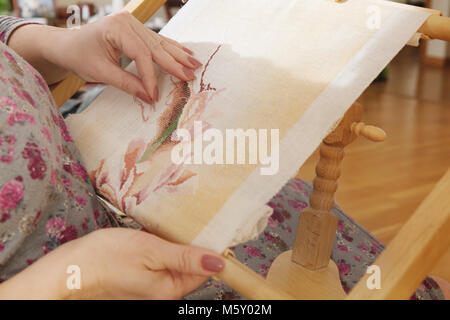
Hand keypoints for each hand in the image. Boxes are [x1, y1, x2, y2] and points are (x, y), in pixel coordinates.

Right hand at [0, 228, 223, 298]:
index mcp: (169, 289)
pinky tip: (154, 232)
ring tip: (169, 224)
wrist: (69, 269)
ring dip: (174, 242)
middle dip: (190, 243)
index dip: (208, 249)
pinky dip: (160, 245)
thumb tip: (219, 264)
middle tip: (186, 221)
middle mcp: (163, 291)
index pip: (203, 270)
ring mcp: (150, 284)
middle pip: (189, 265)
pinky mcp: (139, 277)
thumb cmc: (106, 259)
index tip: (211, 227)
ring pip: (174, 260)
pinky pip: (159, 260)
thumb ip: (185, 258)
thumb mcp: (151, 251)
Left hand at [8, 11, 201, 102]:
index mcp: (116, 28)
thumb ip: (127, 83)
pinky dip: (171, 49)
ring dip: (177, 55)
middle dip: (174, 63)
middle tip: (190, 77)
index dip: (150, 76)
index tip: (155, 95)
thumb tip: (149, 97)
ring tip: (194, 64)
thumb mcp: (101, 73)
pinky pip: (156, 41)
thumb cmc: (79, 57)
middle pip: (155, 46)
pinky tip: (185, 52)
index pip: (141, 54)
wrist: (67, 45)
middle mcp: (127, 22)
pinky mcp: (135, 29)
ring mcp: (132, 24)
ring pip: (159, 43)